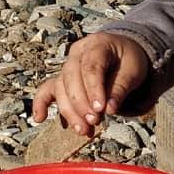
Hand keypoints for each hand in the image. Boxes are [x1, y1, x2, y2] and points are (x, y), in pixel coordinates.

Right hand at [31, 32, 150, 130]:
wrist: (123, 55)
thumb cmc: (128, 61)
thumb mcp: (133, 71)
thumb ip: (121, 88)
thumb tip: (110, 109)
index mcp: (97, 44)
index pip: (90, 66)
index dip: (94, 89)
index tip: (101, 109)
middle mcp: (77, 53)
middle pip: (70, 77)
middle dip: (81, 103)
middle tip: (94, 121)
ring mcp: (67, 65)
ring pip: (59, 87)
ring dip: (69, 111)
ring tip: (83, 129)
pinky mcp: (61, 78)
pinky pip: (47, 89)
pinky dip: (41, 103)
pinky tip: (40, 118)